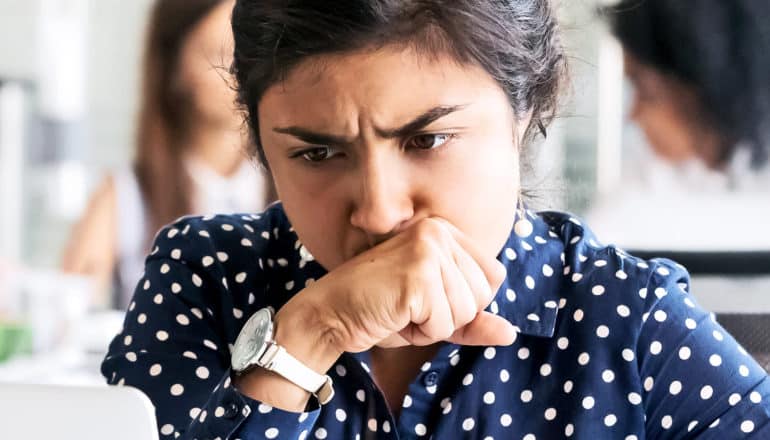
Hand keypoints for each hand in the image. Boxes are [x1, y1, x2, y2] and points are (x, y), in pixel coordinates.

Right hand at [280, 217, 515, 354]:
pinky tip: (395, 314)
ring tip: (401, 309)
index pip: (492, 277)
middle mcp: (438, 231)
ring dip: (434, 325)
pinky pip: (445, 323)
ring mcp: (429, 249)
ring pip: (466, 311)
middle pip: (483, 294)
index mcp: (444, 231)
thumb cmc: (379, 311)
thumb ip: (473, 321)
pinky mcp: (419, 273)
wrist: (331, 314)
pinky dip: (422, 332)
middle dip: (451, 316)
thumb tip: (511, 333)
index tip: (426, 299)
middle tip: (410, 306)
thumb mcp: (433, 315)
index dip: (464, 302)